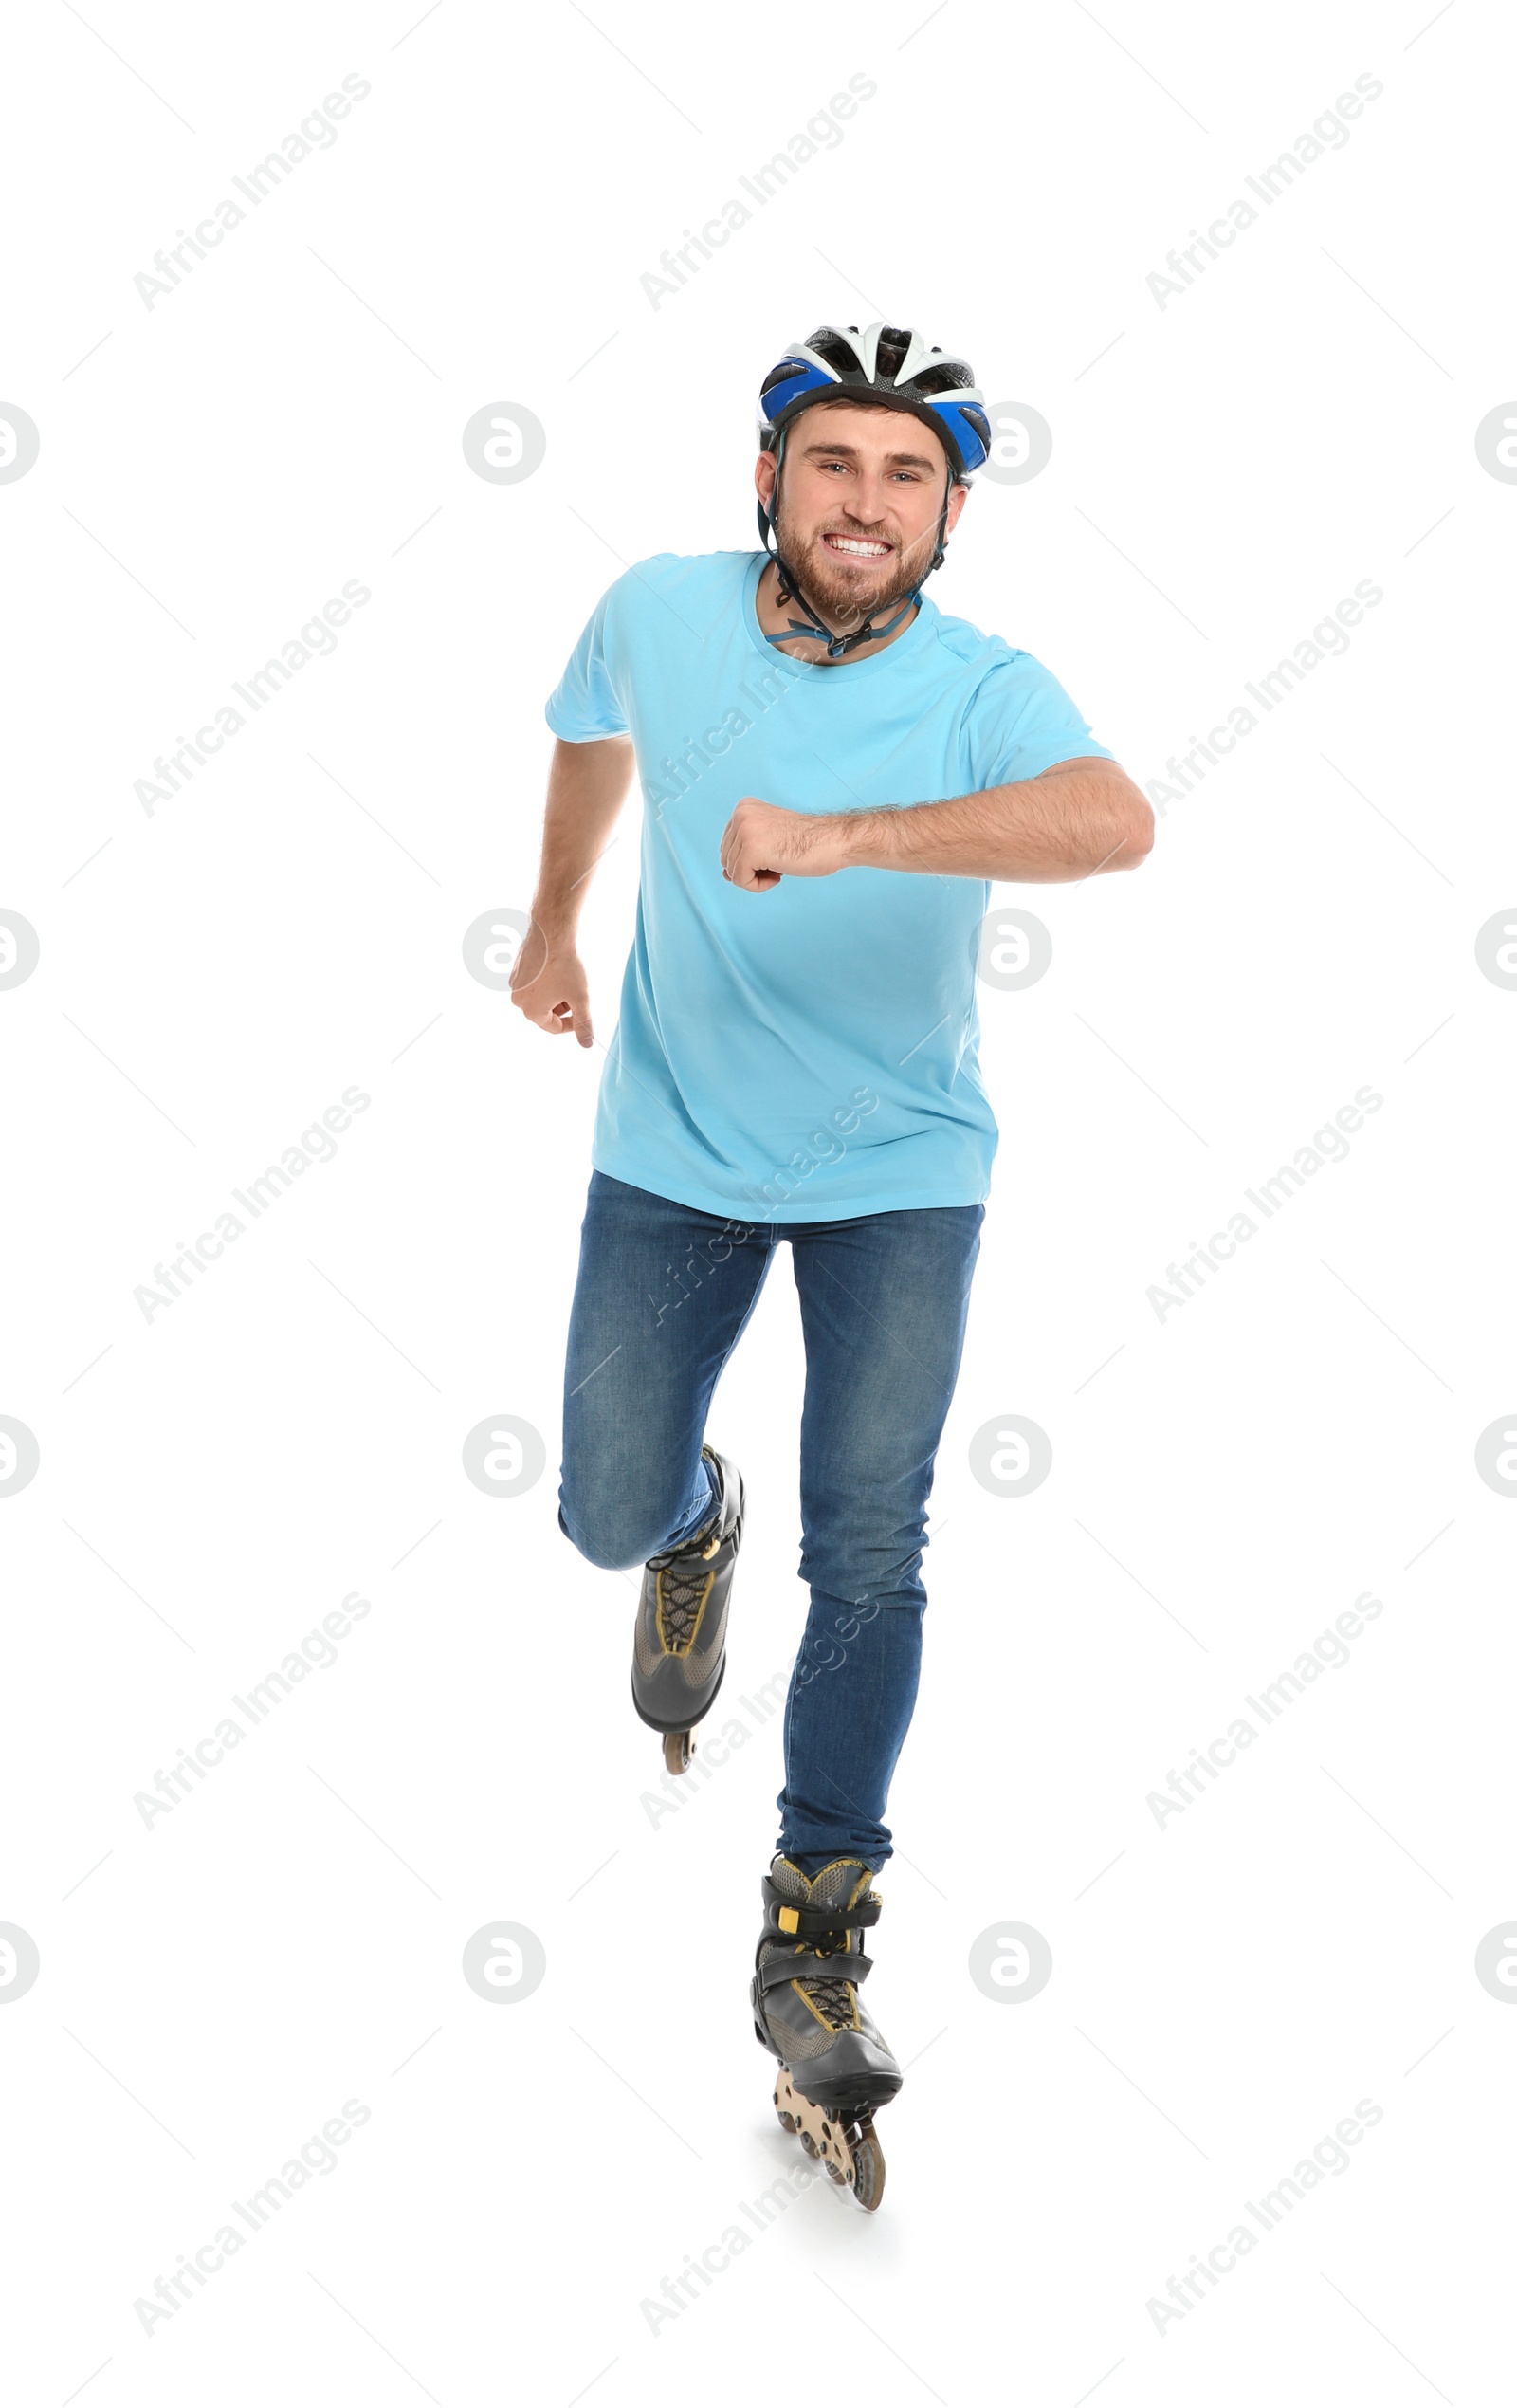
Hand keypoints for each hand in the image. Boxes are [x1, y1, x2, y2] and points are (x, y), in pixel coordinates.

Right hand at [509, 923, 593, 1045]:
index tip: (584, 1011)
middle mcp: (517, 1000)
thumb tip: (587, 1045)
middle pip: (545, 1013)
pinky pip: (533, 983)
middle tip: (576, 992)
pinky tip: (556, 968)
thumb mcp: (580, 999)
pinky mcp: (515, 969)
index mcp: (531, 1011)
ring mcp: (514, 983)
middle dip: (563, 1007)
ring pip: (540, 998)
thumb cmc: (566, 966)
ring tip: (567, 980)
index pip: (555, 1028)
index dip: (573, 1023)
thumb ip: (584, 1024)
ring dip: (555, 995)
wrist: (551, 933)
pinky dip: (546, 981)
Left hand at [719, 797, 847, 892]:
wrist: (833, 841)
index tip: (775, 852)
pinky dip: (759, 886)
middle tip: (779, 860)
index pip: (728, 846)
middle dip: (752, 868)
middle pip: (727, 860)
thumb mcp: (769, 837)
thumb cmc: (808, 842)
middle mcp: (741, 815)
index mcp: (744, 807)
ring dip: (758, 877)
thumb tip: (725, 874)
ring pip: (733, 872)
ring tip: (781, 865)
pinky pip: (741, 881)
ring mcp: (745, 831)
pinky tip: (779, 874)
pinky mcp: (751, 851)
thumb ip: (744, 850)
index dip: (750, 859)